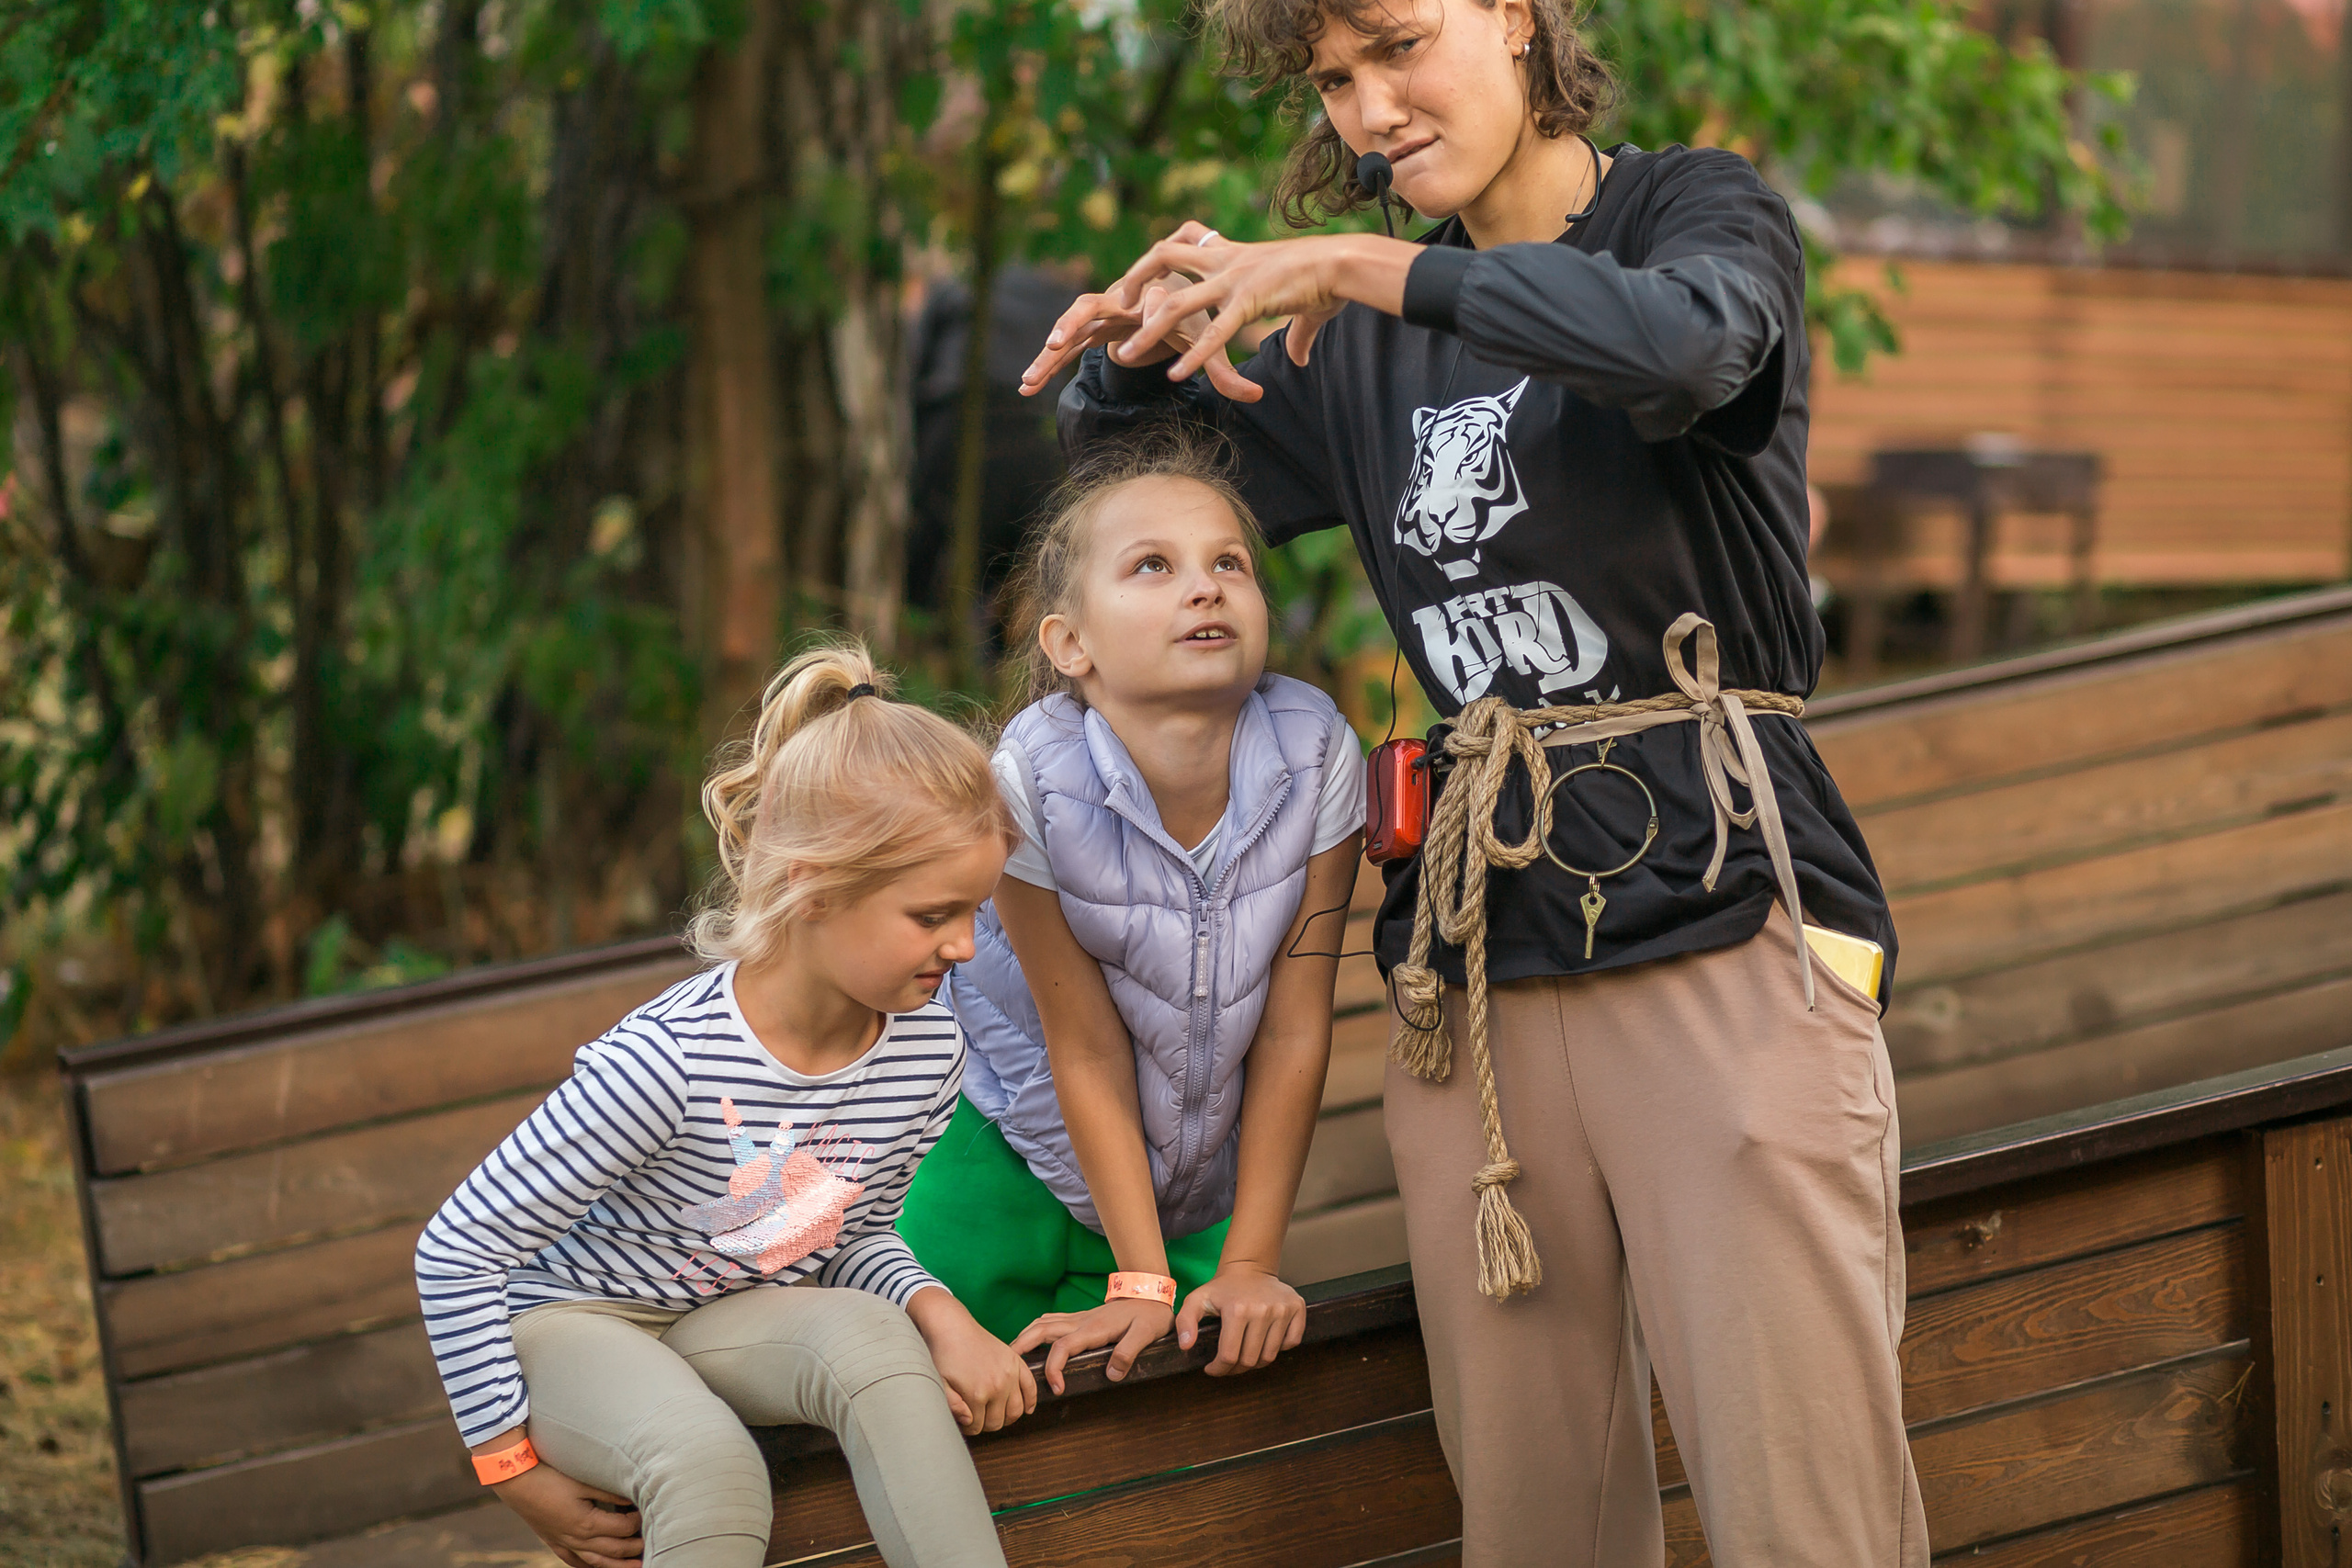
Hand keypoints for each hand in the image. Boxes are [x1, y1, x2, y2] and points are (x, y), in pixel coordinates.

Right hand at [488, 1455, 642, 1567]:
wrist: (517, 1482)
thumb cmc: (551, 1477)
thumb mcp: (583, 1481)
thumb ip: (609, 1492)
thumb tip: (632, 1498)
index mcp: (586, 1523)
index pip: (622, 1529)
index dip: (636, 1522)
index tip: (645, 1513)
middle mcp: (576, 1539)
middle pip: (612, 1550)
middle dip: (633, 1548)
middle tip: (648, 1544)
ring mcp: (564, 1543)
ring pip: (595, 1562)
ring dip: (617, 1566)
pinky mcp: (554, 1542)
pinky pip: (575, 1562)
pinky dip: (590, 1566)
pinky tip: (599, 1567)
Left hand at [906, 1288, 1037, 1435]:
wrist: (952, 1327)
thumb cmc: (943, 1355)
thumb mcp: (940, 1383)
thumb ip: (953, 1407)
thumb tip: (970, 1422)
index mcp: (977, 1393)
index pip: (977, 1426)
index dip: (969, 1427)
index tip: (963, 1420)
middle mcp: (998, 1386)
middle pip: (997, 1421)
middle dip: (985, 1424)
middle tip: (976, 1417)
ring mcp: (1010, 1374)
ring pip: (1015, 1410)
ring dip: (1006, 1417)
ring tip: (994, 1414)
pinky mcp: (1016, 1362)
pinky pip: (1030, 1388)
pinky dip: (1031, 1401)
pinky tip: (1027, 1409)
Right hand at [1009, 1296, 1174, 1395]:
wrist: (1151, 1293)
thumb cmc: (1150, 1315)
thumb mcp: (1146, 1334)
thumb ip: (1129, 1352)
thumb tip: (1111, 1375)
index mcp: (1094, 1328)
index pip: (1063, 1347)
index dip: (1054, 1368)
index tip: (1056, 1388)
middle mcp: (1081, 1321)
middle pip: (1041, 1330)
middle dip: (1022, 1347)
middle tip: (1011, 1369)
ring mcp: (1078, 1318)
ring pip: (1042, 1324)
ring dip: (1024, 1338)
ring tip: (1014, 1358)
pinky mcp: (1080, 1318)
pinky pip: (1050, 1321)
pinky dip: (1035, 1331)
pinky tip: (1031, 1341)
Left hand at [1020, 222, 1415, 404]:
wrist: (1347, 261)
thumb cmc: (1328, 279)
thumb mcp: (1301, 307)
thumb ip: (1295, 336)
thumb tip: (1299, 359)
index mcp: (1230, 252)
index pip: (1177, 245)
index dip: (1150, 266)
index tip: (1131, 290)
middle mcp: (1225, 259)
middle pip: (1162, 259)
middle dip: (1133, 283)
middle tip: (1113, 313)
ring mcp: (1235, 278)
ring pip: (1179, 299)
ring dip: (1149, 329)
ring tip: (1125, 356)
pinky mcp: (1252, 299)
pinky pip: (1216, 329)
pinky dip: (1193, 352)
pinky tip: (1177, 374)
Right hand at [1021, 261, 1259, 403]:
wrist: (1169, 299)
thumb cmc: (1190, 316)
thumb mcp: (1208, 341)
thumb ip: (1227, 371)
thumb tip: (1258, 397)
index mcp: (1157, 291)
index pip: (1153, 300)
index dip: (1149, 314)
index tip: (1140, 333)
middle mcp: (1124, 296)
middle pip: (1097, 302)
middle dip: (1078, 322)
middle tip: (1060, 342)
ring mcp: (1102, 312)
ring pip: (1072, 324)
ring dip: (1053, 346)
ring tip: (1033, 372)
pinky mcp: (1090, 329)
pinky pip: (1064, 346)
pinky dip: (1046, 364)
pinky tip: (1026, 387)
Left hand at [1177, 1264, 1305, 1376]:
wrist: (1249, 1268)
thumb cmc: (1222, 1289)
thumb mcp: (1197, 1300)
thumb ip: (1185, 1322)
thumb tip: (1186, 1346)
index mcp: (1237, 1310)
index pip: (1229, 1356)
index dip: (1219, 1369)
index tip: (1212, 1368)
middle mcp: (1263, 1310)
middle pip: (1250, 1360)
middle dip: (1236, 1368)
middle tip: (1229, 1362)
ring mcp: (1283, 1309)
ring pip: (1270, 1356)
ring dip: (1256, 1361)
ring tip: (1245, 1353)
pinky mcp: (1297, 1308)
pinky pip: (1291, 1342)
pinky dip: (1279, 1347)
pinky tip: (1266, 1340)